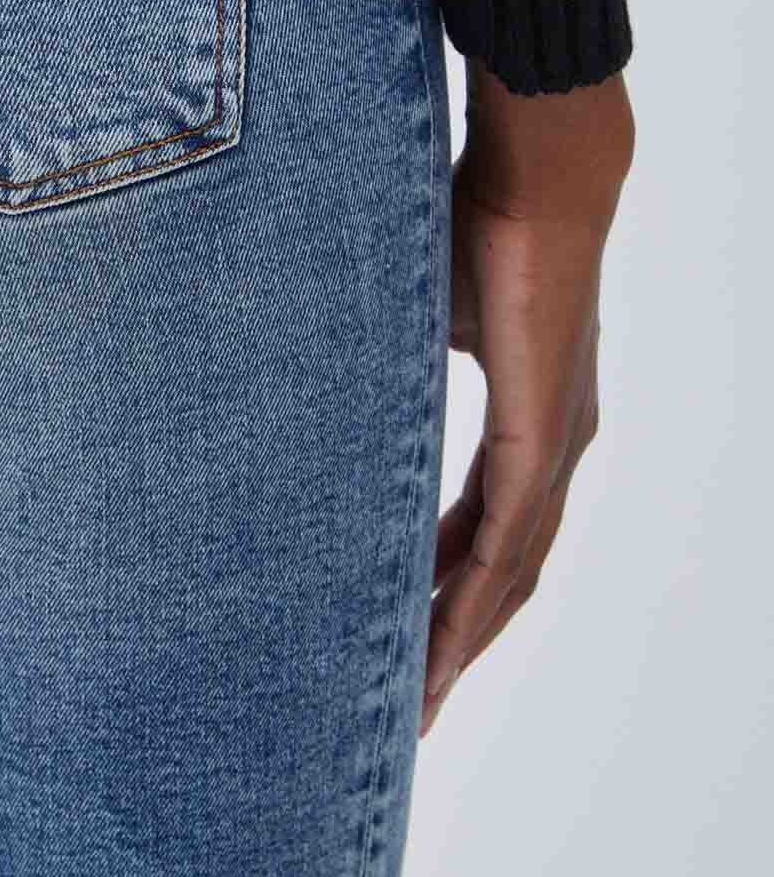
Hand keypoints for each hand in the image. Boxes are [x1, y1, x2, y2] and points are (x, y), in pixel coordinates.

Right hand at [419, 57, 635, 737]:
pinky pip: (504, 538)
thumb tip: (322, 369)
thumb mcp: (423, 314)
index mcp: (527, 421)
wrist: (538, 175)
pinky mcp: (540, 432)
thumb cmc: (478, 222)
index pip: (485, 526)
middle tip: (408, 701)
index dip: (445, 584)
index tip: (400, 630)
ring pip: (507, 571)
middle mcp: (552, 446)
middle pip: (503, 571)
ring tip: (417, 697)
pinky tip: (440, 644)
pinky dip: (470, 598)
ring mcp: (553, 444)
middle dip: (453, 637)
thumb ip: (395, 359)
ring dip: (460, 638)